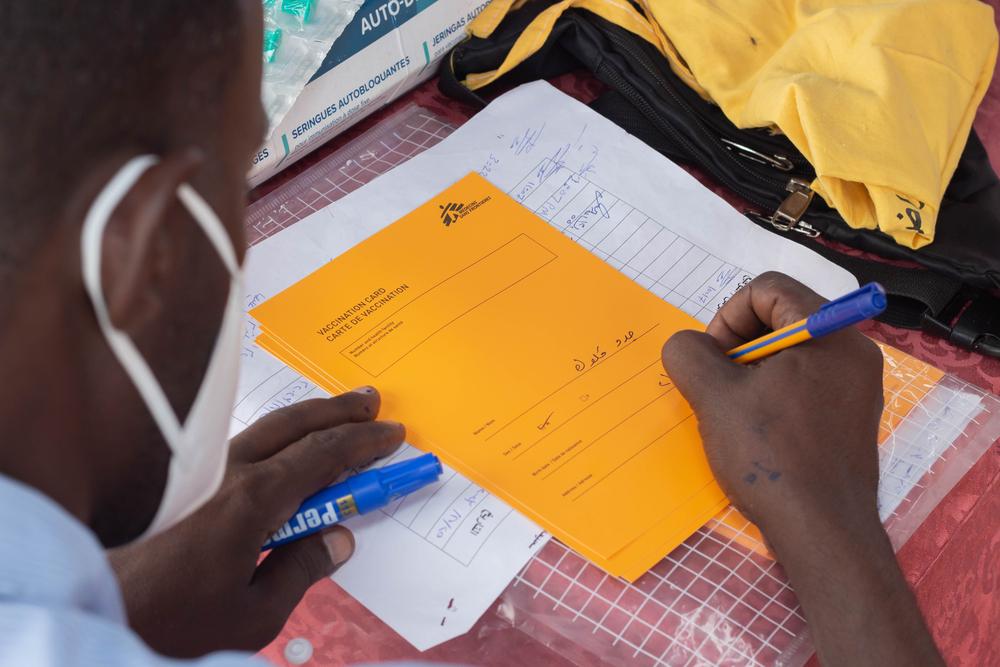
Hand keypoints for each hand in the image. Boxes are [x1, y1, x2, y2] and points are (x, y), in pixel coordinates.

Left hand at [109, 388, 404, 657]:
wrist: (96, 608)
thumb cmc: (171, 619)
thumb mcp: (253, 614)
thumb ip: (302, 570)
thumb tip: (338, 538)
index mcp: (254, 500)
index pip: (324, 456)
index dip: (364, 443)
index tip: (393, 436)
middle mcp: (228, 471)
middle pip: (295, 423)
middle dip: (339, 410)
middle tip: (373, 401)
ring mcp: (202, 471)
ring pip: (266, 428)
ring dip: (307, 417)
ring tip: (337, 413)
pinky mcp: (182, 481)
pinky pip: (241, 442)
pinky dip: (275, 434)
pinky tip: (280, 446)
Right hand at [661, 272, 883, 543]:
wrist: (823, 531)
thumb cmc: (772, 455)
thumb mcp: (715, 397)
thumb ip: (690, 355)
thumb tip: (686, 346)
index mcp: (830, 333)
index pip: (770, 288)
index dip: (729, 315)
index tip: (713, 357)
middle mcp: (853, 352)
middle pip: (783, 316)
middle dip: (739, 343)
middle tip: (717, 382)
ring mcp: (858, 387)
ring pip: (791, 352)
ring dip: (752, 369)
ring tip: (733, 408)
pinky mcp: (852, 418)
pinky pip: (806, 382)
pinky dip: (773, 391)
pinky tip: (756, 428)